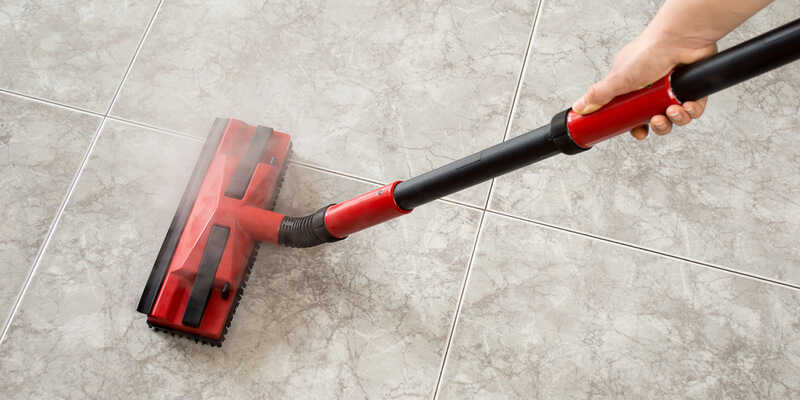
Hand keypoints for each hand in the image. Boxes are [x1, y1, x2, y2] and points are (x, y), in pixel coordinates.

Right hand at [572, 30, 716, 139]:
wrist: (679, 39)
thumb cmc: (648, 53)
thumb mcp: (617, 79)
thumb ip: (598, 95)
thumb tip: (579, 107)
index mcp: (634, 86)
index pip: (633, 113)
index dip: (636, 126)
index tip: (637, 132)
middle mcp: (655, 88)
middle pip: (655, 119)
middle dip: (657, 126)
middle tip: (655, 122)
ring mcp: (675, 88)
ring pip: (676, 117)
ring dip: (674, 120)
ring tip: (670, 111)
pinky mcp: (694, 88)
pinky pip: (694, 110)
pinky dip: (691, 111)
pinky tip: (686, 106)